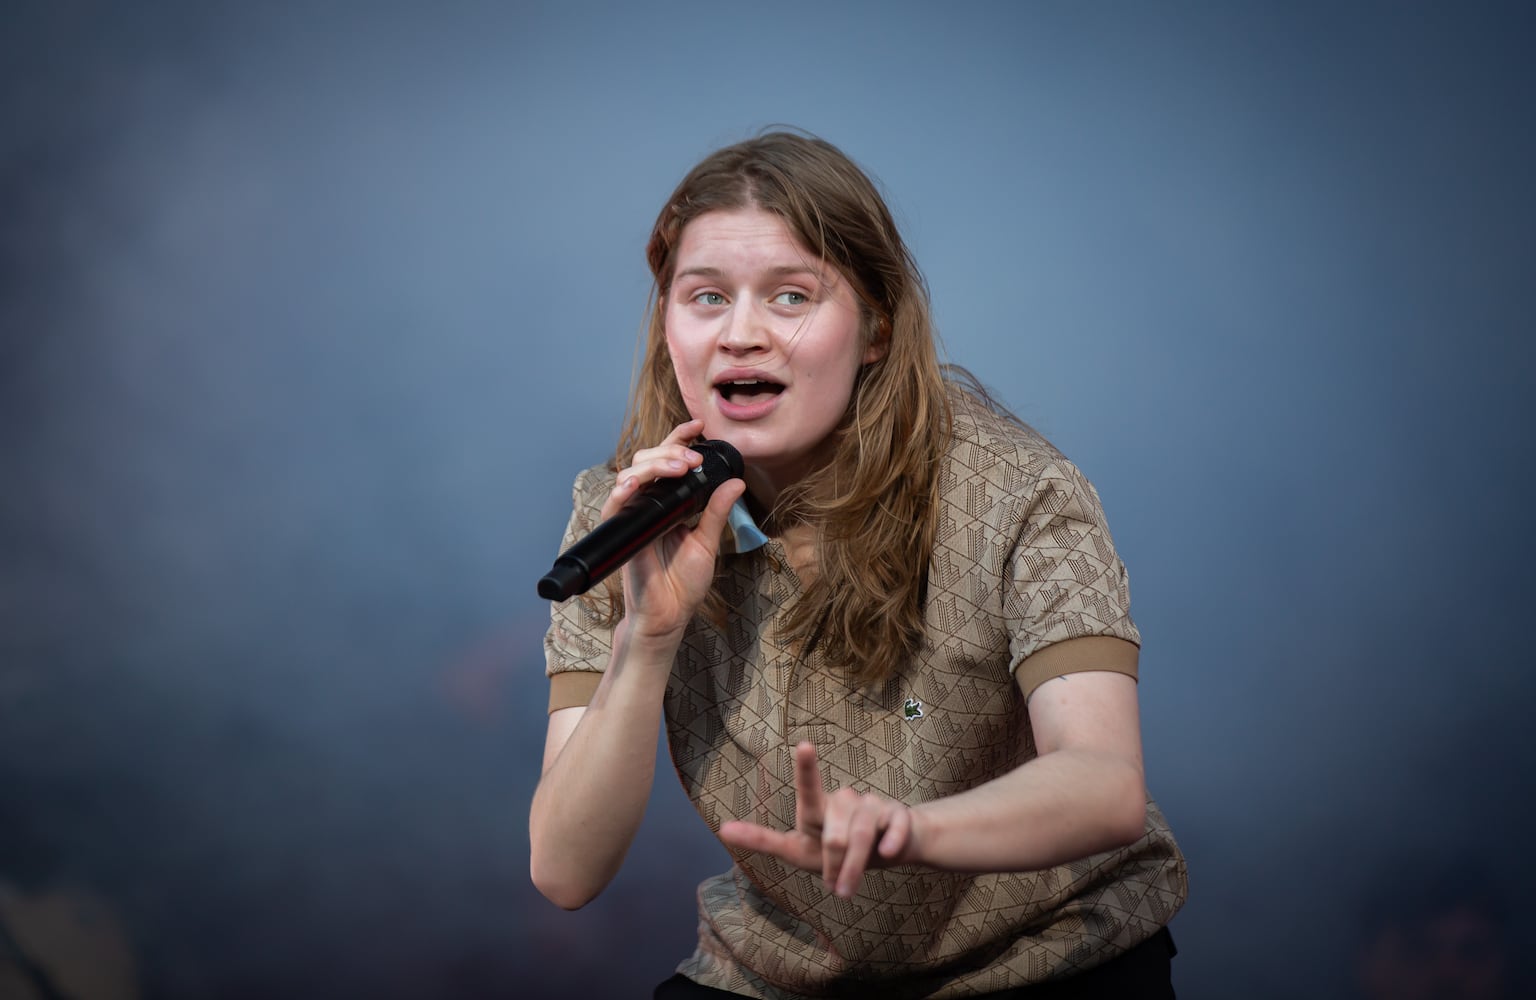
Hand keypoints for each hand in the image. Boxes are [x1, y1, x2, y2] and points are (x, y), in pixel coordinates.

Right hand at [608, 419, 744, 637]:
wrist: (668, 616)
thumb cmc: (683, 584)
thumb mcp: (707, 541)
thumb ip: (717, 511)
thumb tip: (736, 483)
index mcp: (667, 504)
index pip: (667, 462)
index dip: (679, 440)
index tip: (699, 426)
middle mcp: (647, 506)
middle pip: (646, 461)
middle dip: (669, 451)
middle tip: (693, 457)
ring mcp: (633, 518)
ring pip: (630, 475)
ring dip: (653, 465)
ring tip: (678, 467)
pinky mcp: (622, 534)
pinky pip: (615, 506)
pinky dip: (623, 490)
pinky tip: (636, 483)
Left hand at [719, 742, 918, 897]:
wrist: (889, 849)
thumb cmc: (835, 851)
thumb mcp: (800, 852)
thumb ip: (766, 841)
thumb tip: (724, 828)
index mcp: (816, 808)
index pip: (809, 788)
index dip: (806, 768)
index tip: (804, 746)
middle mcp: (842, 801)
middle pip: (836, 836)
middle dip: (835, 867)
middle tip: (834, 889)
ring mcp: (871, 805)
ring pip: (862, 836)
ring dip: (856, 868)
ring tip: (849, 889)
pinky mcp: (897, 814)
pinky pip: (895, 830)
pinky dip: (891, 844)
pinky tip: (887, 852)